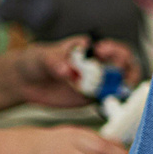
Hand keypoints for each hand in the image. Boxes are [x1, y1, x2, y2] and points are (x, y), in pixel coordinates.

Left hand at [9, 38, 138, 107]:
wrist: (25, 82)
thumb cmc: (36, 61)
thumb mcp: (43, 57)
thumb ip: (55, 61)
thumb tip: (66, 70)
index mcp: (90, 50)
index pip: (113, 48)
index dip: (115, 50)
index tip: (103, 52)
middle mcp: (98, 65)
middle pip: (124, 66)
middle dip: (127, 69)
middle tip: (119, 74)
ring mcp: (97, 83)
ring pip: (120, 84)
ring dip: (123, 87)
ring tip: (114, 92)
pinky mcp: (92, 98)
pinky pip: (108, 101)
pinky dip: (113, 103)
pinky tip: (110, 105)